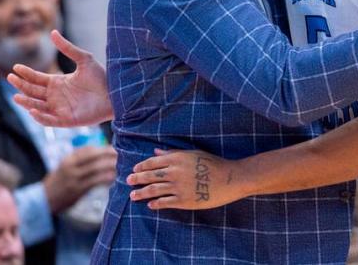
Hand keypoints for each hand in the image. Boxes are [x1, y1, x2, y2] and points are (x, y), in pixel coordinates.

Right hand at [8, 30, 112, 126]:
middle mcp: (56, 96)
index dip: (26, 73)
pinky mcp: (68, 120)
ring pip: (38, 106)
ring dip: (27, 102)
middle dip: (21, 85)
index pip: (37, 78)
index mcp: (58, 82)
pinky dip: (41, 117)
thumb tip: (52, 32)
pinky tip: (33, 110)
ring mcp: (61, 109)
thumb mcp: (83, 59)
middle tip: (10, 78)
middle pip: (33, 91)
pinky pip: (50, 120)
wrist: (116, 94)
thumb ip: (67, 48)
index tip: (15, 68)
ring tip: (16, 96)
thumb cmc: (101, 77)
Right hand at [43, 145, 117, 212]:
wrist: (44, 199)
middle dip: (110, 155)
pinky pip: (95, 182)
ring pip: (97, 168)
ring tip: (121, 166)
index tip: (115, 148)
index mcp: (68, 159)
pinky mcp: (77, 190)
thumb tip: (100, 150)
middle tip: (122, 155)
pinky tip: (114, 178)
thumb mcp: (65, 166)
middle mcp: (71, 166)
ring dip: (110, 166)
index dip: (104, 148)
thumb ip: (80, 158)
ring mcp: (74, 178)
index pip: (89, 149)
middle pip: (95, 157)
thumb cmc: (59, 181)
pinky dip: (106, 178)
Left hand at [127, 149, 242, 210]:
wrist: (229, 178)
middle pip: (150, 176)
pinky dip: (156, 203)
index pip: (152, 162)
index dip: (141, 166)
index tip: (134, 170)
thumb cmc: (213, 163)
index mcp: (176, 159)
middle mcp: (174, 172)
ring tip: (133, 195)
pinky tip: (150, 205)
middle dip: (137, 179)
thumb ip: (172, 153)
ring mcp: (178, 187)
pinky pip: (165, 202)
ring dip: (142, 193)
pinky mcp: (184, 200)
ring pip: (154, 190)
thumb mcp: (192, 153)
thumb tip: (155, 152)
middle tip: (128, 182)